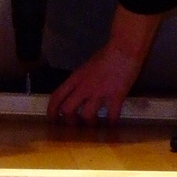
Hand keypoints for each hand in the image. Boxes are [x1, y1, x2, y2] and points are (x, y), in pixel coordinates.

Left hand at [46, 6, 163, 124]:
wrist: (124, 50)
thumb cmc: (107, 55)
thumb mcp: (87, 67)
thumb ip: (82, 80)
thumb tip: (80, 92)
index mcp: (76, 78)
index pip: (57, 96)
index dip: (52, 111)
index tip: (53, 120)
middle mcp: (84, 87)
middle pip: (68, 110)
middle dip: (70, 121)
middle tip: (75, 126)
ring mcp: (100, 93)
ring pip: (87, 115)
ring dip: (90, 124)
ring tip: (95, 126)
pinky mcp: (116, 97)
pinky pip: (111, 115)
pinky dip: (111, 123)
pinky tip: (112, 125)